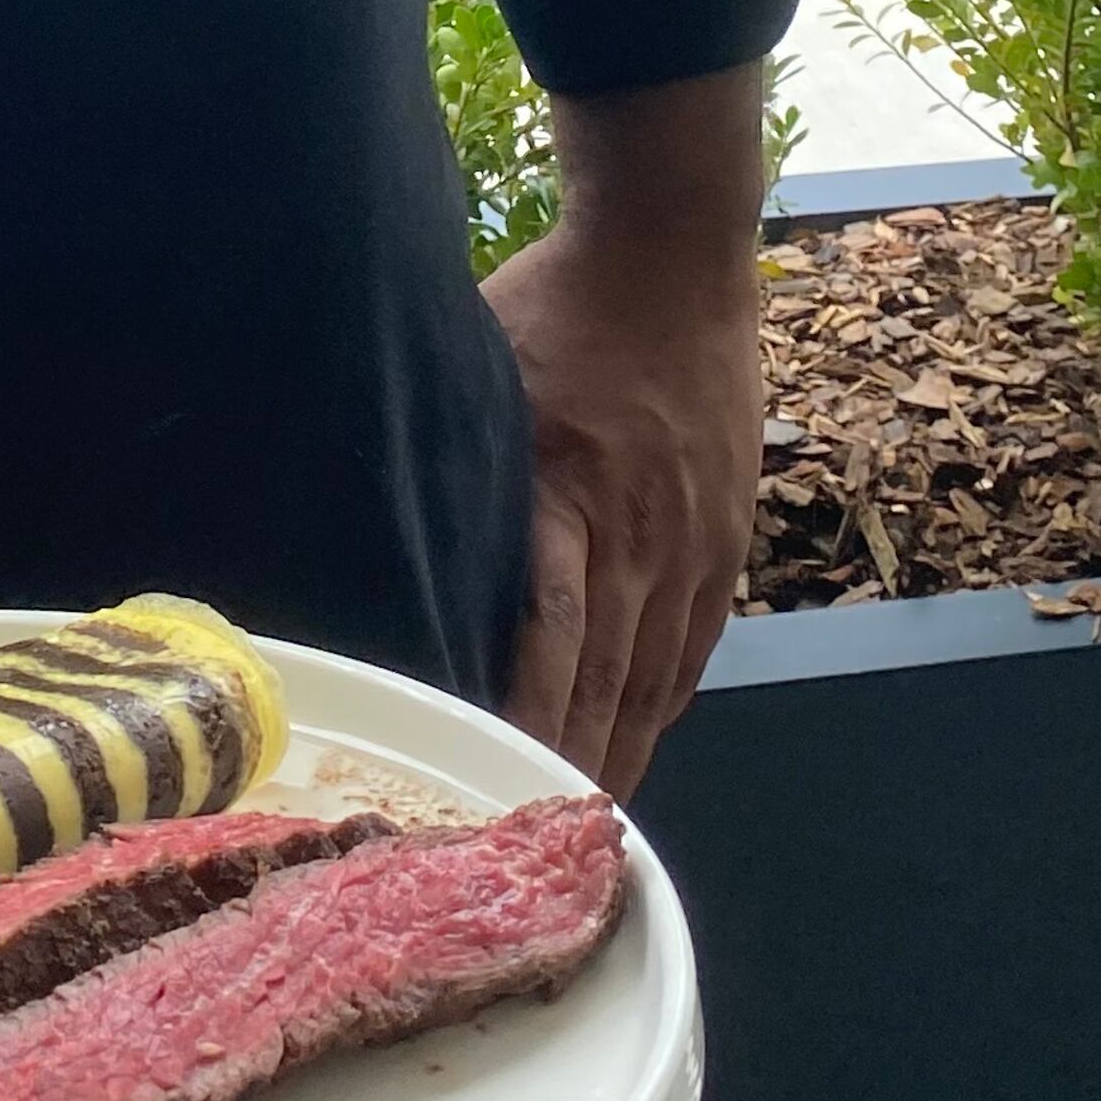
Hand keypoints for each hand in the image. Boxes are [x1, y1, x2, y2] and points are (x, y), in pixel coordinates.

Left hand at [485, 63, 767, 794]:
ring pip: (654, 678)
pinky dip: (660, 702)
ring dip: (616, 754)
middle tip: (523, 851)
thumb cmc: (555, 302)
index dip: (522, 721)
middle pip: (604, 682)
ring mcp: (692, 541)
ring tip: (573, 824)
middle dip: (566, 771)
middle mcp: (635, 533)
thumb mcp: (476, 374)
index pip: (546, 638)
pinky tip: (632, 740)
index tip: (486, 782)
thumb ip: (439, 458)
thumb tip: (373, 518)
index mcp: (562, 493)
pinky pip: (694, 646)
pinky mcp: (726, 537)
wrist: (676, 249)